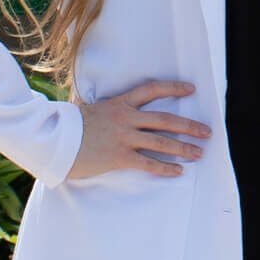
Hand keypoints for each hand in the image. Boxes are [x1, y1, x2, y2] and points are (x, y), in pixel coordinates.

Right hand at [67, 80, 210, 179]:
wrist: (52, 141)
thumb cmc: (66, 125)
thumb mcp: (85, 107)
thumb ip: (97, 104)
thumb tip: (92, 97)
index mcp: (119, 103)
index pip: (151, 90)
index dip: (173, 88)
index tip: (191, 89)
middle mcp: (125, 118)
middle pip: (165, 119)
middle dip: (189, 125)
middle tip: (206, 131)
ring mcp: (123, 137)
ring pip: (161, 142)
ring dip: (183, 148)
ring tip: (199, 153)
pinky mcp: (119, 157)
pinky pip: (148, 163)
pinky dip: (165, 168)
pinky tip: (178, 171)